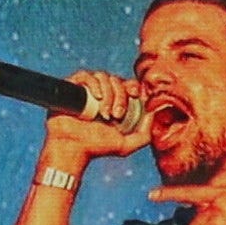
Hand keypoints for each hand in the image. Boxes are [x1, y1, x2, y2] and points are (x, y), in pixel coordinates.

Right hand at [34, 69, 133, 183]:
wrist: (72, 148)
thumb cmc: (96, 148)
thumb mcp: (126, 145)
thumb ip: (144, 134)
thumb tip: (153, 114)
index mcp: (114, 103)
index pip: (128, 84)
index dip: (134, 86)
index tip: (136, 94)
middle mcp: (101, 94)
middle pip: (117, 80)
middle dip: (120, 97)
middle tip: (116, 115)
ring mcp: (86, 90)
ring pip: (103, 77)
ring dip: (107, 94)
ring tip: (103, 113)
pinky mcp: (72, 87)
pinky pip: (86, 76)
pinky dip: (93, 84)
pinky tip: (95, 97)